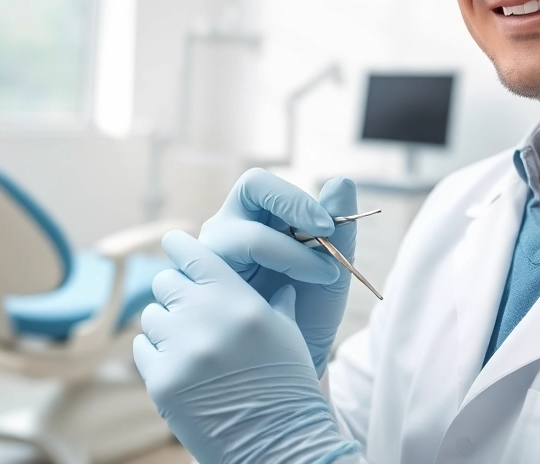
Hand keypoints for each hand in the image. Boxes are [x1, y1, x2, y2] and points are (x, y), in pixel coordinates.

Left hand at [134, 231, 359, 463]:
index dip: (180, 246)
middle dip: (176, 290)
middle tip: (189, 304)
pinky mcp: (161, 383)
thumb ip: (271, 298)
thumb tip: (275, 276)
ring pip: (151, 316)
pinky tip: (181, 365)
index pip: (193, 253)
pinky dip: (157, 353)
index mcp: (238, 300)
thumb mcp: (286, 333)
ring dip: (166, 324)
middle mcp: (205, 319)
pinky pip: (142, 349)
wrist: (277, 445)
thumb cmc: (287, 386)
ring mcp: (180, 351)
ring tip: (191, 343)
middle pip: (166, 281)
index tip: (173, 242)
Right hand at [197, 168, 357, 375]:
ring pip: (234, 235)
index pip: (261, 184)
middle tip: (323, 236)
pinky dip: (254, 286)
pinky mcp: (197, 288)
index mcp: (258, 217)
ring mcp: (209, 258)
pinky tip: (279, 306)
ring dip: (283, 253)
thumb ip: (339, 231)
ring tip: (312, 284)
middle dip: (288, 211)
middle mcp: (229, 230)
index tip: (328, 227)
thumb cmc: (310, 309)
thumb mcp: (332, 273)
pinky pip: (213, 274)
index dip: (292, 197)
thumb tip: (342, 180)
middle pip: (245, 193)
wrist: (293, 359)